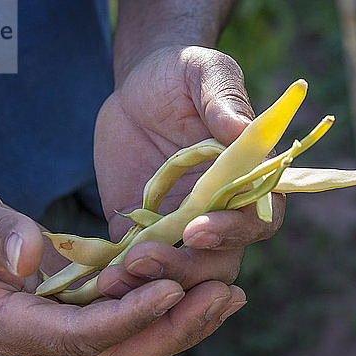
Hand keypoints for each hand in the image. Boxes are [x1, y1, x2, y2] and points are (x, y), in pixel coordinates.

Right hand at [0, 179, 242, 355]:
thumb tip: (31, 255)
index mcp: (8, 325)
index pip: (78, 335)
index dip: (127, 316)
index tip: (173, 289)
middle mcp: (40, 337)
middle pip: (115, 352)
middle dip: (172, 329)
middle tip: (223, 296)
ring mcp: (59, 328)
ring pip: (128, 342)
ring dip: (180, 323)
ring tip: (227, 294)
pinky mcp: (76, 310)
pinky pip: (126, 320)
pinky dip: (165, 309)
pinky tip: (200, 286)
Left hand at [94, 46, 284, 298]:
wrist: (138, 93)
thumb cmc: (179, 75)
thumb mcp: (201, 72)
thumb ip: (223, 98)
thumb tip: (244, 129)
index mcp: (246, 179)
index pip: (257, 220)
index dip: (234, 232)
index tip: (197, 229)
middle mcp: (218, 212)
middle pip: (218, 263)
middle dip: (185, 269)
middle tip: (145, 259)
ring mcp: (178, 228)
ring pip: (178, 276)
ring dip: (150, 283)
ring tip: (114, 278)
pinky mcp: (142, 234)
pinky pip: (137, 267)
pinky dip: (122, 280)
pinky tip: (98, 280)